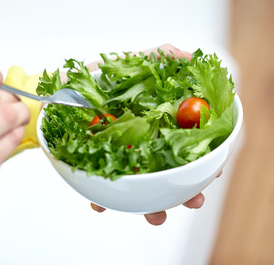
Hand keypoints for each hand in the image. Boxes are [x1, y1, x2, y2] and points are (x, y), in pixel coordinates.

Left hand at [90, 44, 217, 224]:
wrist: (57, 90)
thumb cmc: (94, 77)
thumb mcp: (128, 63)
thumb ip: (160, 57)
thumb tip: (190, 57)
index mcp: (155, 122)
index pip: (187, 144)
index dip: (204, 158)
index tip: (215, 170)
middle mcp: (142, 142)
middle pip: (172, 171)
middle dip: (187, 191)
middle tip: (195, 201)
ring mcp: (121, 157)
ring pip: (143, 187)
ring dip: (154, 206)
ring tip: (156, 216)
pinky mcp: (97, 166)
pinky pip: (102, 188)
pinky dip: (103, 200)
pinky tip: (101, 206)